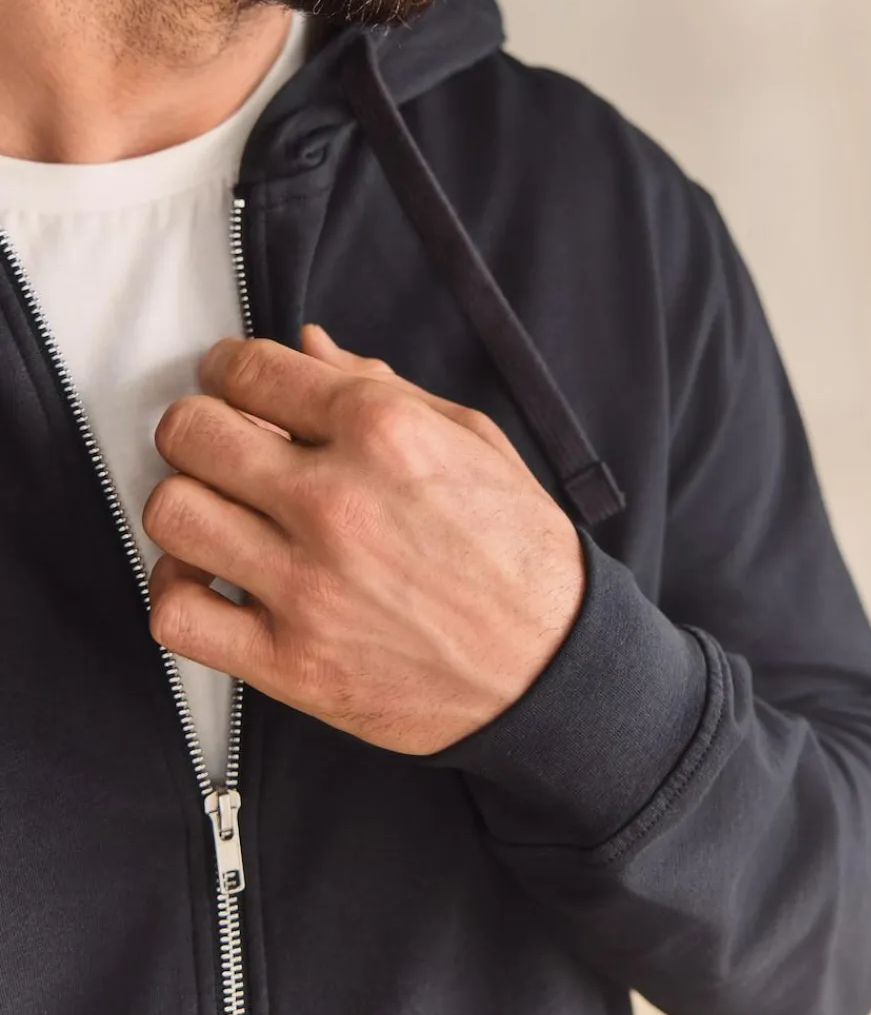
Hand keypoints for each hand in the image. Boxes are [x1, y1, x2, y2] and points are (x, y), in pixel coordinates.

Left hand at [142, 326, 585, 755]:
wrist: (553, 668)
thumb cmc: (519, 550)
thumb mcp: (472, 440)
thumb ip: (382, 386)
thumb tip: (307, 346)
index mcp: (384, 432)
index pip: (250, 369)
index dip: (226, 367)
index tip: (230, 381)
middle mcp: (337, 502)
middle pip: (193, 432)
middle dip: (198, 426)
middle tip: (221, 443)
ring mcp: (308, 585)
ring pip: (173, 512)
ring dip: (186, 501)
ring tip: (218, 509)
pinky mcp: (291, 662)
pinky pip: (177, 613)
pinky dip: (177, 588)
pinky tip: (211, 576)